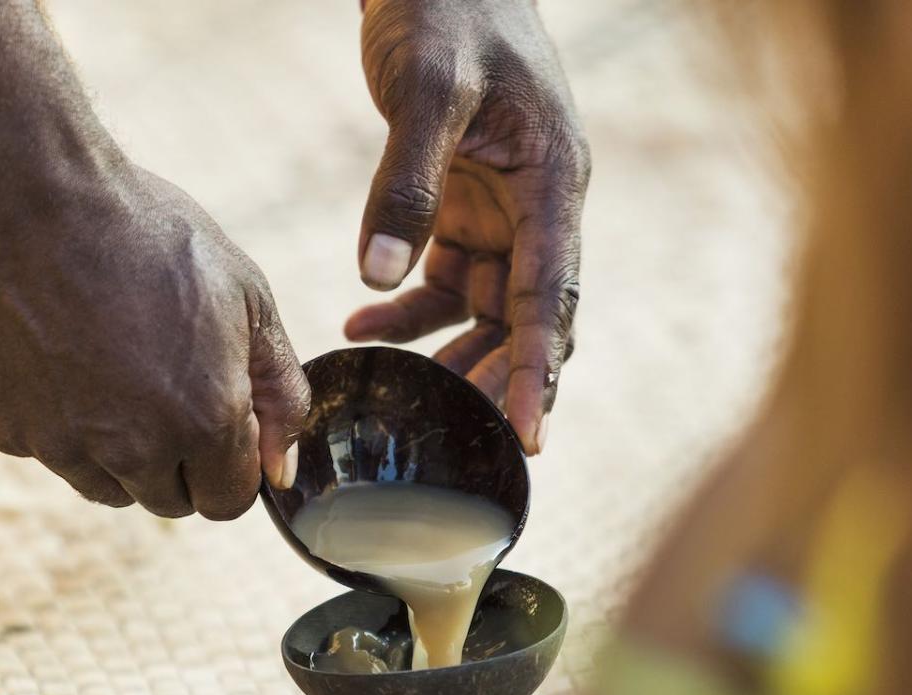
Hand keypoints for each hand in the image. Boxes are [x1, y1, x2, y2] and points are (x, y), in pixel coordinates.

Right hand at [0, 165, 309, 518]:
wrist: (32, 197)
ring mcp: (63, 446)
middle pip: (169, 500)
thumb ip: (280, 394)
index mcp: (204, 422)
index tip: (219, 419)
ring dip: (120, 452)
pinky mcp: (8, 432)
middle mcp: (133, 450)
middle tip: (166, 384)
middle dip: (179, 461)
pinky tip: (64, 356)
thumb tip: (282, 470)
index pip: (228, 502)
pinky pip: (52, 453)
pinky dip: (62, 423)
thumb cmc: (150, 235)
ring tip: (115, 368)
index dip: (231, 464)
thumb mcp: (247, 298)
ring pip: (108, 488)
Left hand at [346, 0, 588, 454]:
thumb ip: (405, 185)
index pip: (551, 296)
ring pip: (485, 309)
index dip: (539, 370)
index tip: (530, 436)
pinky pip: (444, 280)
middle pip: (526, 317)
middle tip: (451, 435)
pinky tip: (359, 327)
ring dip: (446, 352)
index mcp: (552, 182)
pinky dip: (405, 310)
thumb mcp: (427, 89)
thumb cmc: (446, 9)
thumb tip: (378, 278)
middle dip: (494, 377)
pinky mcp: (462, 208)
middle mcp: (537, 207)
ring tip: (396, 394)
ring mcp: (501, 210)